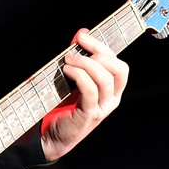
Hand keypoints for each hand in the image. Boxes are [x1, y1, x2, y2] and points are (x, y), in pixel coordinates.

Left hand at [39, 28, 127, 161]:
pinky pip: (90, 90)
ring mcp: (103, 108)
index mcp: (112, 90)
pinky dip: (79, 76)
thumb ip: (79, 57)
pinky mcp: (89, 115)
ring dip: (85, 64)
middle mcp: (112, 99)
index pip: (118, 64)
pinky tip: (66, 71)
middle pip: (118, 69)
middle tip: (75, 49)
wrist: (50, 135)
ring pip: (104, 78)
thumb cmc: (62, 106)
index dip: (102, 47)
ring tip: (67, 61)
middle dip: (98, 53)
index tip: (82, 37)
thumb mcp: (72, 78)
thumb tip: (82, 33)